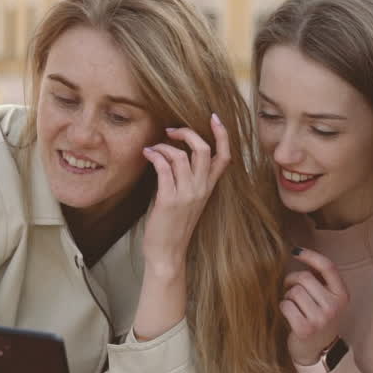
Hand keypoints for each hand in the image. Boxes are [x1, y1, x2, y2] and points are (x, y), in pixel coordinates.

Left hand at [140, 113, 231, 276]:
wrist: (168, 254)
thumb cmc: (173, 227)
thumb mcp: (188, 201)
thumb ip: (187, 180)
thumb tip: (173, 155)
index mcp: (208, 188)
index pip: (225, 157)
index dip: (222, 135)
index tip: (214, 118)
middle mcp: (201, 189)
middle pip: (204, 149)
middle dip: (187, 132)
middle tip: (171, 130)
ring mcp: (187, 194)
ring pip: (181, 155)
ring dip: (163, 146)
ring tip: (152, 148)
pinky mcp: (170, 199)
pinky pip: (164, 167)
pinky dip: (155, 155)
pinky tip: (147, 155)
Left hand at [282, 248, 348, 365]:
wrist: (318, 352)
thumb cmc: (319, 318)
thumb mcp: (328, 299)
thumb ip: (320, 279)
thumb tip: (300, 253)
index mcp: (342, 295)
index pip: (327, 267)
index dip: (310, 255)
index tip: (295, 251)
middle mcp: (334, 306)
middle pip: (305, 278)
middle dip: (292, 280)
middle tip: (289, 287)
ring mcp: (320, 319)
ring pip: (293, 292)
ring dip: (288, 296)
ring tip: (293, 304)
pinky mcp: (305, 329)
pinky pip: (285, 305)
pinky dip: (283, 307)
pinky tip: (289, 314)